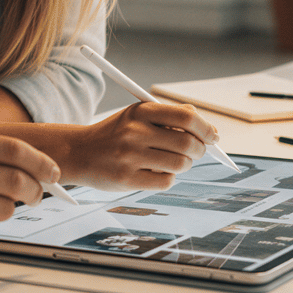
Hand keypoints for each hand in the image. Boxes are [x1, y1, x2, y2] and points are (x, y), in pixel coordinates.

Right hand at [54, 101, 216, 190]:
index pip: (185, 116)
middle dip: (199, 150)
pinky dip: (168, 178)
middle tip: (196, 152)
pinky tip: (156, 172)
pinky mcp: (127, 179)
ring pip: (180, 164)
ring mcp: (130, 156)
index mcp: (140, 111)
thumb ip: (170, 115)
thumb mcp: (137, 115)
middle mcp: (135, 132)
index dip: (205, 128)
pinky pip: (165, 182)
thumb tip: (206, 127)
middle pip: (187, 142)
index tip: (213, 136)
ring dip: (184, 165)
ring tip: (174, 162)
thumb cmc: (114, 133)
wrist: (79, 152)